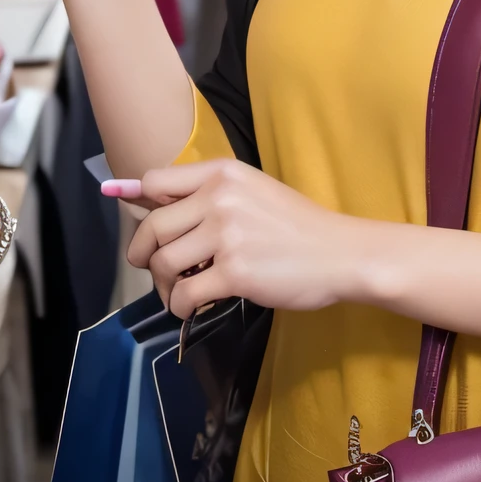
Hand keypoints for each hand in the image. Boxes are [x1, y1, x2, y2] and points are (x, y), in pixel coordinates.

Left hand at [127, 160, 356, 317]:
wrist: (340, 253)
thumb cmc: (297, 224)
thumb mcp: (253, 191)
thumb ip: (207, 194)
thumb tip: (141, 197)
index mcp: (223, 172)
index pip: (155, 180)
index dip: (140, 205)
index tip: (146, 228)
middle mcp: (220, 197)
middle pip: (152, 227)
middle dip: (144, 255)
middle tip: (156, 270)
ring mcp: (227, 234)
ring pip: (164, 263)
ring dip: (164, 286)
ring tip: (179, 293)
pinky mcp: (235, 272)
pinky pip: (185, 294)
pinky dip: (181, 307)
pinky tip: (193, 308)